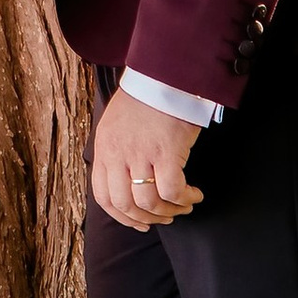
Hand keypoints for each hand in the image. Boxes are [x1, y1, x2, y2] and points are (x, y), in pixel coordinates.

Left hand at [92, 89, 202, 230]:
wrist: (166, 74)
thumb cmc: (146, 98)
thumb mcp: (117, 125)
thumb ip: (117, 153)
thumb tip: (127, 182)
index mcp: (104, 149)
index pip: (103, 197)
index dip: (122, 217)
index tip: (139, 222)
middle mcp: (118, 155)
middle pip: (125, 205)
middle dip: (147, 218)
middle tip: (165, 217)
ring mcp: (141, 154)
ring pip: (149, 202)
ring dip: (168, 211)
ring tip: (183, 206)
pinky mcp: (166, 151)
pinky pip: (172, 190)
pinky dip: (184, 198)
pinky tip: (194, 195)